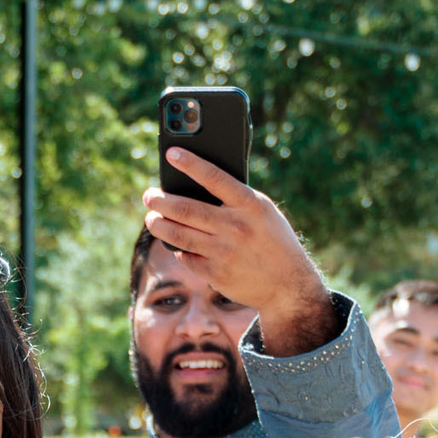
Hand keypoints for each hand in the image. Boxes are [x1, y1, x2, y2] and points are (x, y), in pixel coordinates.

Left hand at [143, 149, 334, 355]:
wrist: (289, 284)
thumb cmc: (273, 240)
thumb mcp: (263, 212)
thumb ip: (235, 200)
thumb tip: (196, 188)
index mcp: (250, 204)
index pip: (214, 177)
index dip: (190, 163)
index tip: (171, 153)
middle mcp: (235, 226)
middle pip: (186, 209)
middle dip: (161, 201)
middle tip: (149, 196)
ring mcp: (224, 252)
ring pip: (179, 235)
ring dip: (159, 226)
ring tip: (151, 219)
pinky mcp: (216, 274)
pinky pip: (187, 258)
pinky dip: (178, 250)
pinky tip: (175, 245)